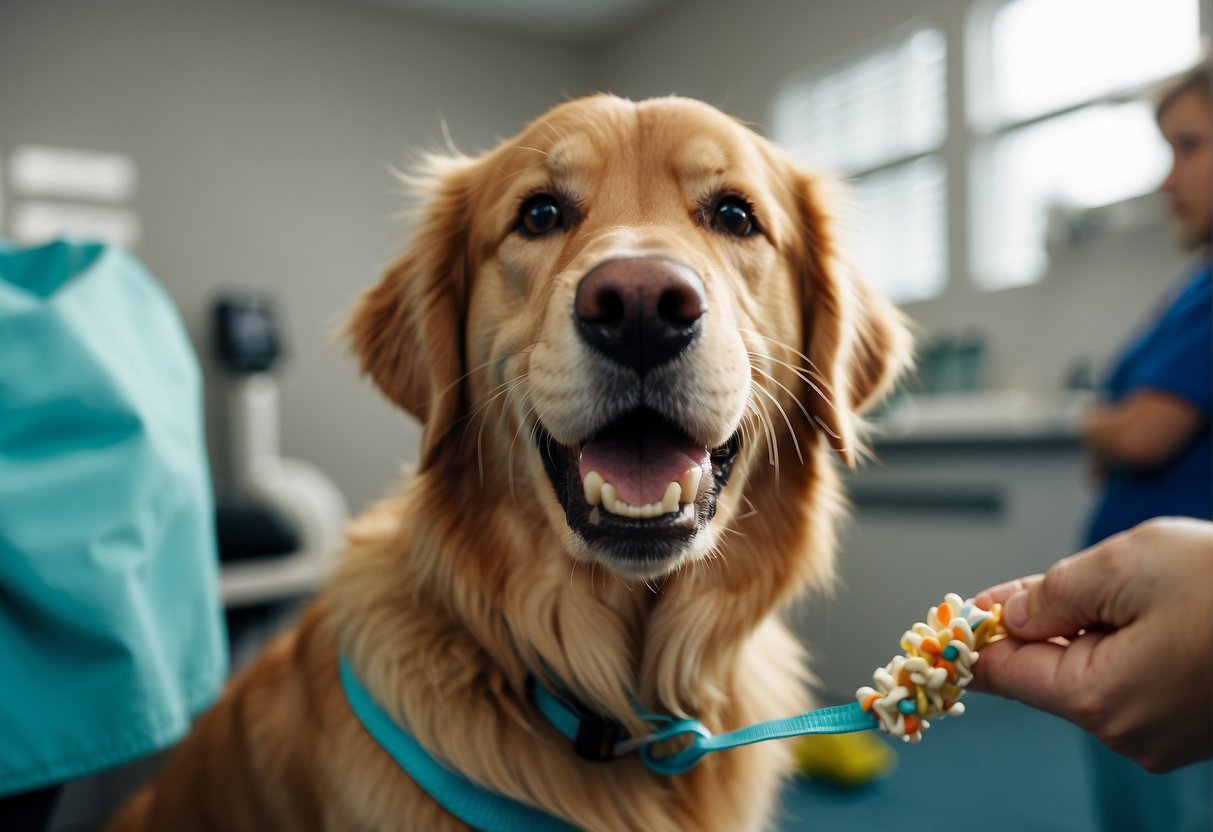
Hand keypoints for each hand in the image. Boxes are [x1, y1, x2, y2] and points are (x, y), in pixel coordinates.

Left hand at [971, 517, 1212, 772]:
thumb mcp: (1125, 566)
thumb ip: (1051, 593)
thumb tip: (1006, 613)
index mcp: (1101, 700)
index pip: (1005, 674)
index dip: (974, 638)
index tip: (951, 615)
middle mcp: (1129, 733)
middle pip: (1047, 673)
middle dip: (1037, 624)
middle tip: (1038, 583)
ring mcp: (1166, 735)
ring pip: (1091, 673)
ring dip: (1085, 629)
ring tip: (1122, 587)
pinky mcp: (1193, 723)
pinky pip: (1133, 679)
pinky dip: (1123, 642)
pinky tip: (1149, 610)